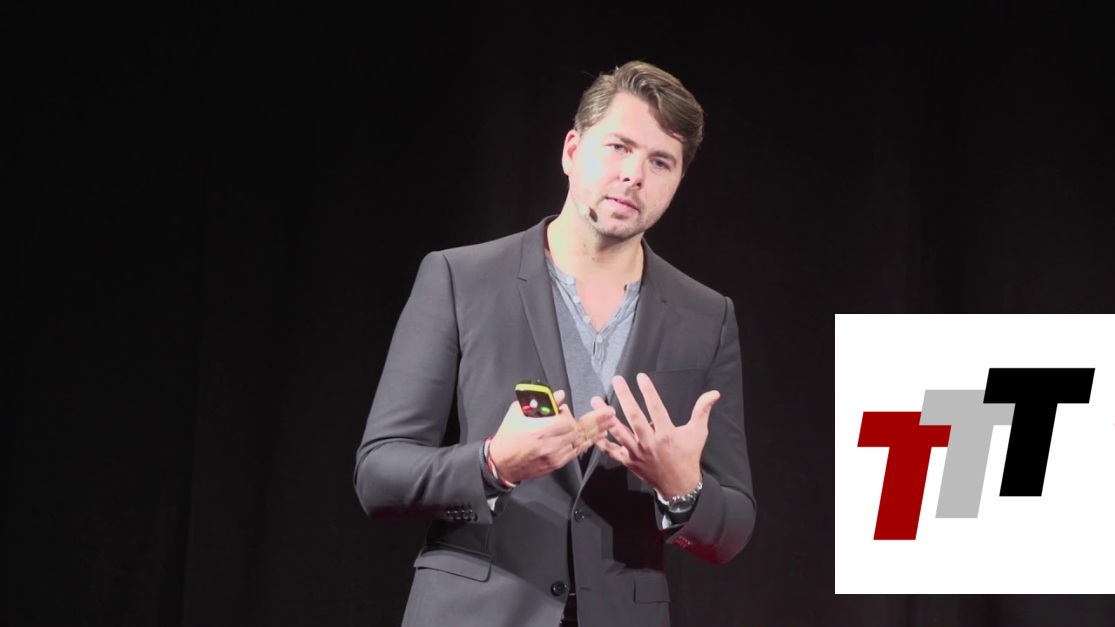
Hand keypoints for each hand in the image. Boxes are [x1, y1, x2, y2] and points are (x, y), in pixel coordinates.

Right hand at [488, 390, 617, 483]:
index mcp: (540, 430)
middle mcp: (551, 445)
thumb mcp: (517, 412)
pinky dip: (588, 443)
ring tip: (611, 422)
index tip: (569, 409)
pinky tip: (599, 437)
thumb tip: (561, 396)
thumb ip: (540, 403)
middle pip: (578, 431)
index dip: (571, 414)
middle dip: (596, 421)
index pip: (566, 422)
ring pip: (581, 442)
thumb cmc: (508, 435)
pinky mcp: (557, 464)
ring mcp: (555, 456)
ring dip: (597, 432)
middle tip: (611, 412)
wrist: (501, 464)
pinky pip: (576, 452)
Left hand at [595, 373, 719, 496]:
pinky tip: (593, 428)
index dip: (648, 391)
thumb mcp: (698, 433)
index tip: (640, 376)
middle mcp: (650, 442)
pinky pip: (612, 450)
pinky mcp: (628, 461)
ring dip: (606, 416)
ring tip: (595, 400)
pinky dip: (602, 440)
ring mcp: (637, 452)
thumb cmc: (688, 456)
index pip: (656, 408)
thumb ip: (702, 411)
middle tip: (616, 380)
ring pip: (618, 431)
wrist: (679, 486)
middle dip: (624, 397)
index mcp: (667, 433)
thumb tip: (714, 393)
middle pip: (634, 416)